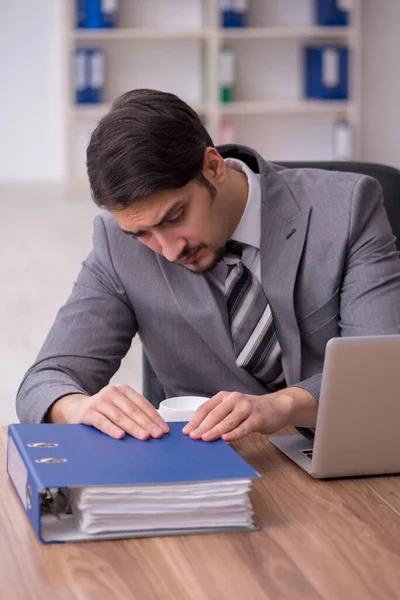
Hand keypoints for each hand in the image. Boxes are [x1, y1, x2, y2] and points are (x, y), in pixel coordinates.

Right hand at [48, 385, 169, 439]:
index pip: (142, 404)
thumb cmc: (104, 410)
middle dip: (147, 424)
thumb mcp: (119, 406)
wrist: (76, 408)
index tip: (163, 429)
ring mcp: (100, 401)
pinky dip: (112, 429)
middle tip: (157, 435)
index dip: (154, 417)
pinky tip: (120, 436)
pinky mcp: (88, 412)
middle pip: (133, 410)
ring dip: (133, 428)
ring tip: (144, 437)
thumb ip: (134, 413)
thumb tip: (155, 429)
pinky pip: (102, 421)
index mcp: (123, 390)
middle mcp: (112, 392)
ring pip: (120, 416)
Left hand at [181, 390, 293, 441]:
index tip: (187, 431)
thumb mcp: (232, 408)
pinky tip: (225, 439)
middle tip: (193, 437)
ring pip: (228, 421)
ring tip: (205, 439)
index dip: (195, 420)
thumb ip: (219, 416)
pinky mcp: (257, 418)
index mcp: (225, 396)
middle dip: (202, 427)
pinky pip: (243, 427)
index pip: (206, 408)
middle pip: (215, 414)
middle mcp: (235, 399)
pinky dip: (233, 434)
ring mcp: (247, 408)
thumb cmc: (251, 410)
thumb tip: (200, 431)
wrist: (276, 406)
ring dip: (215, 431)